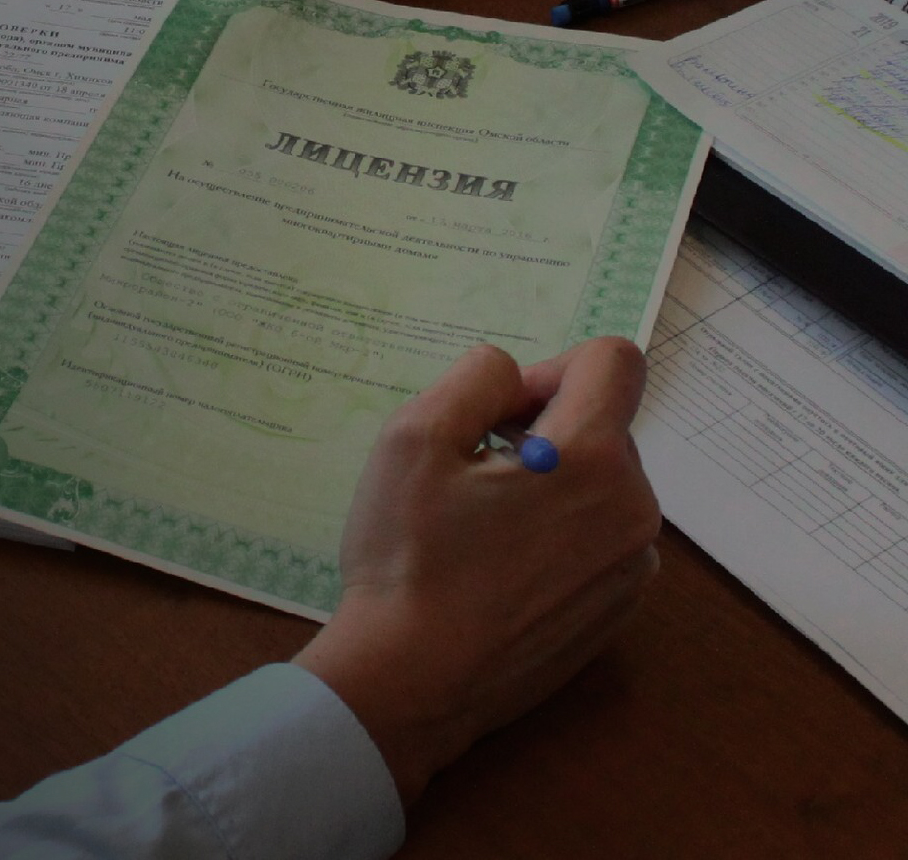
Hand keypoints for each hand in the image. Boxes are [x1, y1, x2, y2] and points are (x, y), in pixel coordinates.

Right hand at [293, 337, 660, 804]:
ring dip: (549, 486)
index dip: (548, 367)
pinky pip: (598, 542)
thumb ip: (474, 378)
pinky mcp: (616, 612)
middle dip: (542, 431)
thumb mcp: (413, 439)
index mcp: (593, 459)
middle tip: (469, 474)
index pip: (613, 362)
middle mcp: (635, 509)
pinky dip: (556, 537)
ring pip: (600, 485)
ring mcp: (632, 568)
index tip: (497, 415)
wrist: (412, 682)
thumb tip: (511, 376)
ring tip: (479, 529)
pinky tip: (495, 572)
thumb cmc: (408, 559)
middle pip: (603, 426)